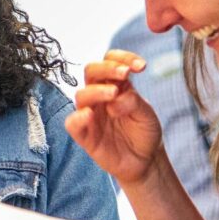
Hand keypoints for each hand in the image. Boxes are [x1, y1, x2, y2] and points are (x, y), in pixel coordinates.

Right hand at [64, 50, 163, 184]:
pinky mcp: (85, 135)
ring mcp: (91, 114)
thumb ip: (133, 102)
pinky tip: (89, 115)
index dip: (122, 58)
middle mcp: (100, 96)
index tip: (140, 67)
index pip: (110, 60)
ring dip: (97, 90)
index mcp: (115, 84)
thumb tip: (115, 99)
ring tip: (114, 94)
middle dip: (107, 68)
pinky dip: (78, 117)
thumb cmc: (143, 132)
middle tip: (125, 73)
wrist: (145, 161)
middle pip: (91, 71)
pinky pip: (72, 123)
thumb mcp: (146, 114)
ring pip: (81, 94)